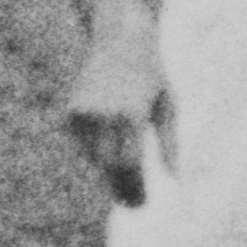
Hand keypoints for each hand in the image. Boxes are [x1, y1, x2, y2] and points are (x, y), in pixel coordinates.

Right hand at [62, 17, 169, 207]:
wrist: (120, 42)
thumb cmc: (151, 77)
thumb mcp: (168, 107)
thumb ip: (170, 144)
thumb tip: (175, 178)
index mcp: (131, 114)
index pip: (130, 163)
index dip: (135, 187)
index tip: (142, 203)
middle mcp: (103, 114)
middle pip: (109, 165)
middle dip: (121, 187)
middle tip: (133, 205)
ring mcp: (83, 113)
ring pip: (94, 158)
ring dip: (110, 173)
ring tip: (127, 186)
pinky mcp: (70, 112)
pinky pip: (84, 145)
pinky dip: (97, 153)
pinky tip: (110, 154)